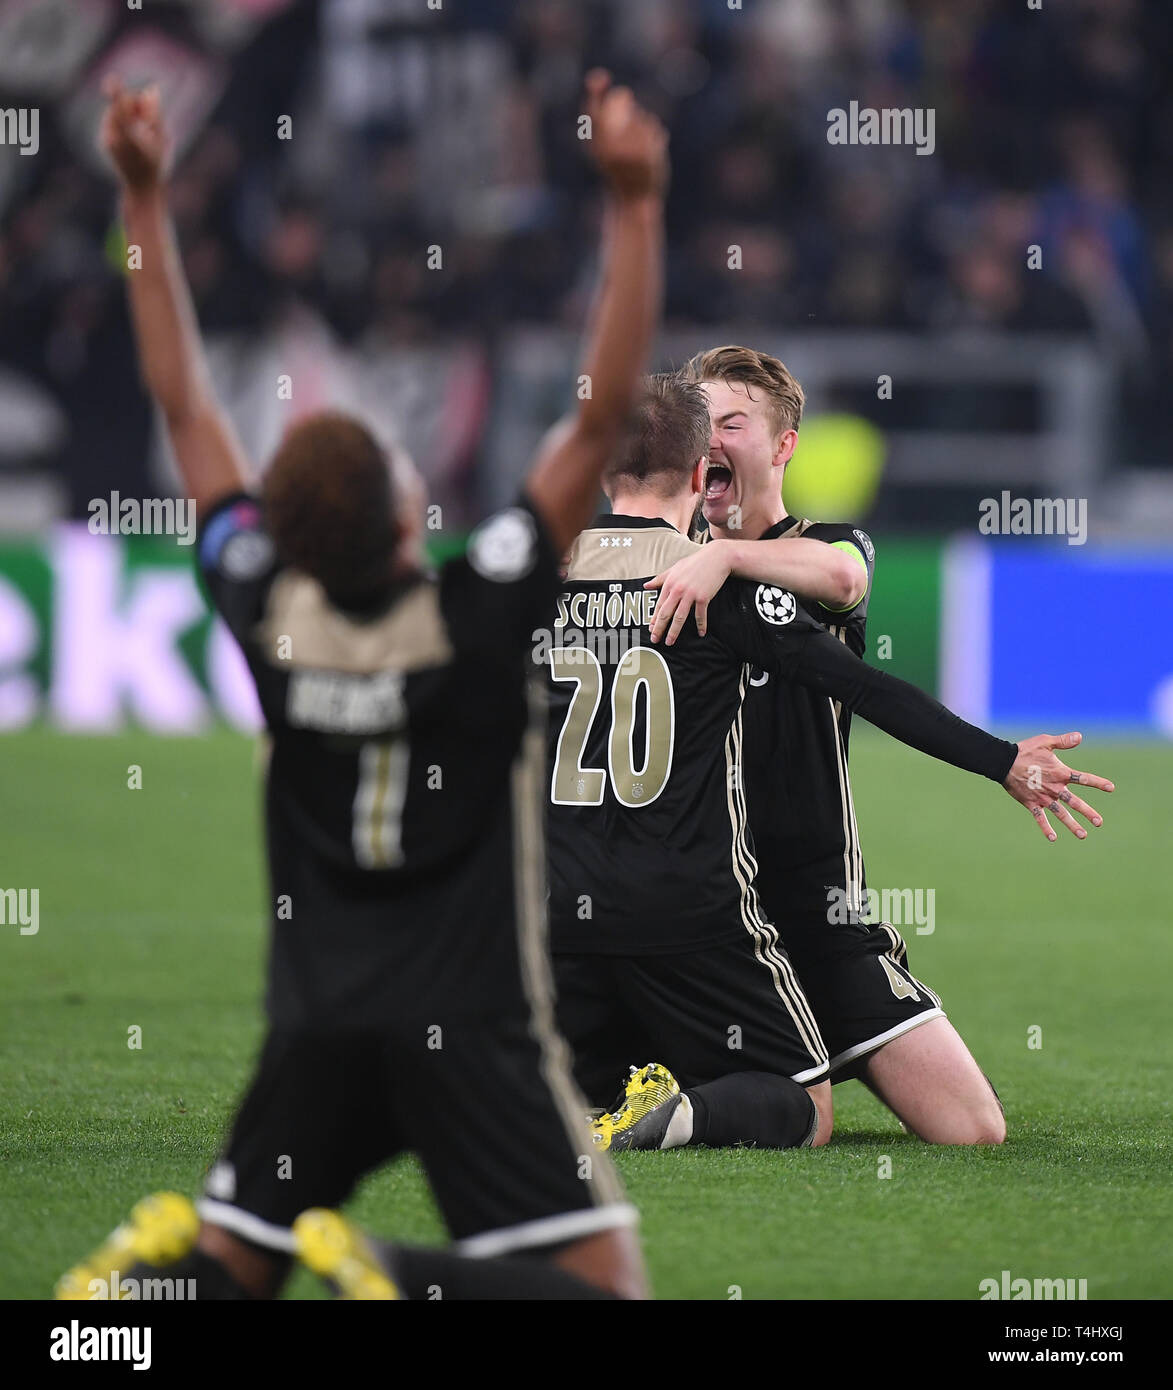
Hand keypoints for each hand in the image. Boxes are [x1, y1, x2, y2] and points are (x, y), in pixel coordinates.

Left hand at [99, 76, 167, 192]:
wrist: (141, 188)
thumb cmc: (156, 165)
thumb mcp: (162, 140)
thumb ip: (156, 113)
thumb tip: (151, 89)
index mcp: (131, 139)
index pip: (123, 111)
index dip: (118, 94)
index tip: (112, 80)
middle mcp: (115, 137)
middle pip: (124, 105)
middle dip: (137, 106)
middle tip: (149, 121)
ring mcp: (107, 138)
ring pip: (116, 110)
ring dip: (131, 113)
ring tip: (143, 131)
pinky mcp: (104, 139)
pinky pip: (112, 119)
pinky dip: (124, 121)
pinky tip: (133, 135)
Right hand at [584, 69, 667, 200]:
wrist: (635, 200)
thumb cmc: (618, 171)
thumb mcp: (604, 149)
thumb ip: (604, 121)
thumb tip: (614, 88)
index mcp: (596, 145)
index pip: (594, 111)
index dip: (596, 91)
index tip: (599, 78)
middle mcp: (610, 146)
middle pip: (620, 103)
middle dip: (624, 102)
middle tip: (625, 108)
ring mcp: (630, 149)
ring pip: (641, 116)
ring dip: (643, 126)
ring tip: (639, 148)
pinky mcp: (648, 152)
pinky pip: (654, 127)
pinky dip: (654, 137)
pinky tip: (650, 153)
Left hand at [645, 542, 733, 643]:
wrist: (716, 558)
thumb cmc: (695, 563)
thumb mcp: (675, 568)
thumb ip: (660, 578)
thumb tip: (646, 585)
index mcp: (669, 583)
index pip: (659, 605)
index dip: (654, 619)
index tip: (651, 629)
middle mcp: (678, 590)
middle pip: (666, 614)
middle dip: (659, 629)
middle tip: (655, 640)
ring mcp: (690, 594)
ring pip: (679, 617)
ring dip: (674, 632)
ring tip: (670, 641)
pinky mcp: (703, 597)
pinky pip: (700, 615)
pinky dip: (701, 625)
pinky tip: (701, 633)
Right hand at [1003, 732, 1113, 840]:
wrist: (1004, 762)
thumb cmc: (1025, 750)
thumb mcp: (1045, 742)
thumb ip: (1063, 741)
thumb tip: (1080, 736)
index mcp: (1060, 773)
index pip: (1083, 779)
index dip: (1098, 783)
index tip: (1111, 788)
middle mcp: (1054, 788)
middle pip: (1074, 803)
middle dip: (1088, 813)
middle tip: (1099, 822)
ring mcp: (1043, 798)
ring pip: (1060, 814)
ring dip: (1072, 825)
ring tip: (1083, 835)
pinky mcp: (1031, 803)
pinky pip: (1040, 818)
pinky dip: (1045, 827)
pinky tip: (1053, 838)